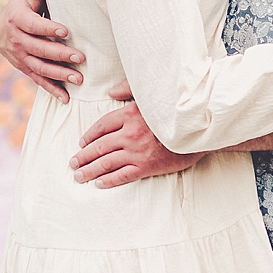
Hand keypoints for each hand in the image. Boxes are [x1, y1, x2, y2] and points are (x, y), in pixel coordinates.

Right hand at [0, 0, 83, 104]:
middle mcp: (15, 40)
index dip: (48, 28)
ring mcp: (19, 57)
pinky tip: (66, 99)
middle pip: (38, 49)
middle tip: (81, 58)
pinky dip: (52, 91)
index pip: (33, 25)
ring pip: (39, 67)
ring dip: (59, 75)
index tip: (65, 31)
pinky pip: (38, 80)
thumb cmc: (21, 6)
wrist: (0, 30)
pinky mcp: (24, 69)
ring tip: (79, 79)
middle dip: (60, 54)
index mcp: (16, 18)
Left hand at [70, 89, 195, 188]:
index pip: (101, 126)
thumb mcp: (152, 93)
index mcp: (130, 114)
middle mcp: (130, 134)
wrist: (200, 131)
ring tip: (79, 176)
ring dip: (90, 170)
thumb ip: (130, 89)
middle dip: (83, 156)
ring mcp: (138, 152)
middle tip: (73, 163)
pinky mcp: (147, 166)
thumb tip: (111, 91)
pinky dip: (109, 180)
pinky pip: (123, 175)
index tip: (81, 143)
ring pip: (106, 163)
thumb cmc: (176, 111)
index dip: (89, 136)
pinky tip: (99, 183)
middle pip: (99, 147)